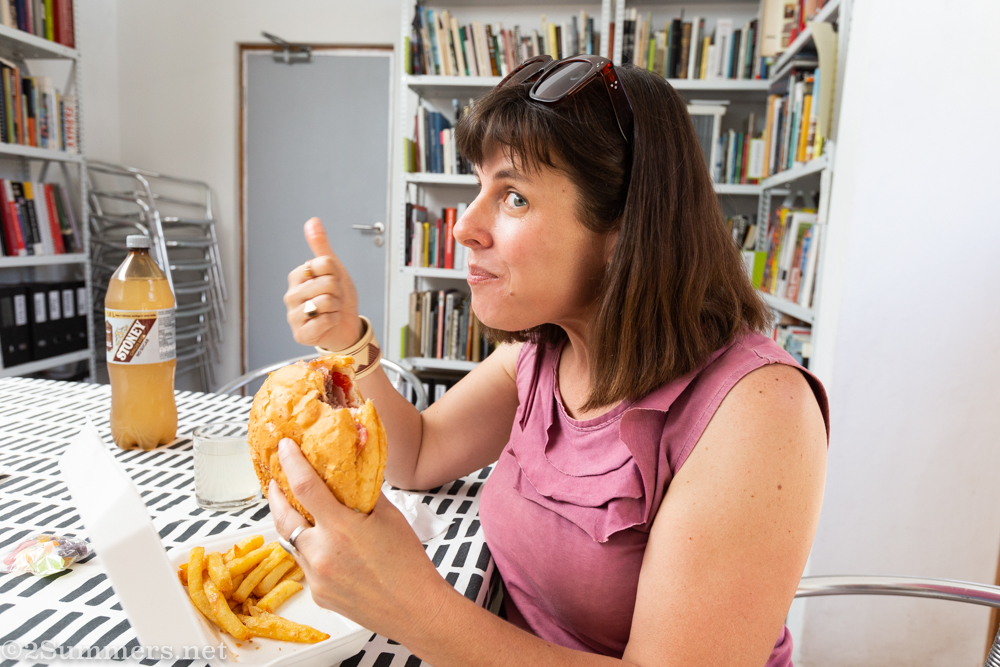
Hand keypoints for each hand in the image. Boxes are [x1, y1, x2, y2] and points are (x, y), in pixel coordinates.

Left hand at [268, 438, 447, 639]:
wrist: (414, 609)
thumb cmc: (408, 562)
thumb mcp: (390, 517)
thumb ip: (365, 494)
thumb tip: (352, 474)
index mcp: (341, 528)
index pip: (305, 487)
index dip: (291, 463)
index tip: (284, 448)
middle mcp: (321, 553)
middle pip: (283, 517)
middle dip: (276, 496)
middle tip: (276, 481)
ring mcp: (316, 577)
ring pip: (292, 543)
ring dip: (291, 525)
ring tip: (295, 510)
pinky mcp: (318, 595)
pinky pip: (305, 566)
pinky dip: (309, 551)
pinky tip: (322, 547)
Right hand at [283, 217, 362, 350]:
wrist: (346, 325)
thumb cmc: (338, 297)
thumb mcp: (333, 269)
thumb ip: (321, 246)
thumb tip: (312, 221)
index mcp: (296, 277)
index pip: (323, 264)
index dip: (336, 274)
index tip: (333, 282)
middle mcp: (291, 295)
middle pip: (327, 283)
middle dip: (338, 292)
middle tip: (334, 299)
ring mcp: (293, 316)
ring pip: (326, 301)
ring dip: (336, 307)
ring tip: (331, 310)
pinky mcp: (301, 334)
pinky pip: (325, 320)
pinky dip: (333, 321)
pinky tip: (328, 323)